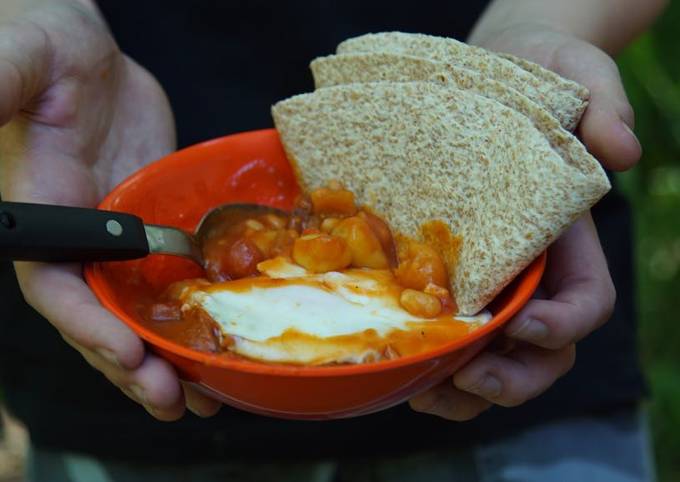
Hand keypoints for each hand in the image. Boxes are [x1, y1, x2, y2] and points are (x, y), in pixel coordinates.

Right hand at [0, 1, 219, 419]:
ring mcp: (119, 238)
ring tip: (201, 395)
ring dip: (166, 357)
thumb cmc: (44, 43)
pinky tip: (218, 345)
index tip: (126, 350)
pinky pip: (170, 283)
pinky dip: (191, 317)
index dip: (86, 325)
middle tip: (171, 399)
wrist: (89, 53)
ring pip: (138, 312)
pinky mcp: (154, 228)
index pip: (54, 288)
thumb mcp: (18, 61)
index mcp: (42, 214)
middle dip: (132, 363)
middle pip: (99, 318)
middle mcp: (78, 238)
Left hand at [410, 26, 626, 419]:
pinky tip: (400, 366)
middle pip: (541, 353)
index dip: (563, 324)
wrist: (485, 82)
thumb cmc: (536, 79)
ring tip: (424, 392)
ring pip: (492, 360)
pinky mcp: (445, 283)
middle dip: (512, 377)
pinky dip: (431, 364)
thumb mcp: (578, 75)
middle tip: (468, 376)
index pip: (586, 303)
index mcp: (568, 245)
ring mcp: (488, 286)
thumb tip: (622, 152)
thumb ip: (604, 107)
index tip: (524, 323)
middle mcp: (531, 276)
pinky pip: (448, 340)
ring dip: (463, 389)